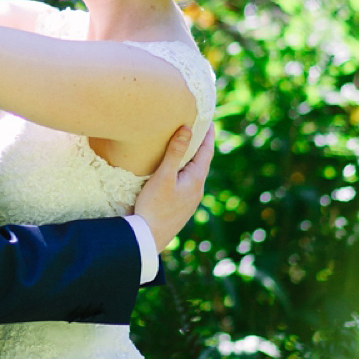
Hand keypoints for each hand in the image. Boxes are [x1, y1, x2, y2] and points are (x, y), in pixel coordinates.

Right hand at [133, 123, 214, 252]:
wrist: (148, 238)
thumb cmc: (154, 206)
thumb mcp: (163, 176)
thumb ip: (175, 152)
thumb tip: (187, 129)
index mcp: (196, 180)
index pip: (207, 152)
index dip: (208, 135)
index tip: (209, 121)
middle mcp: (198, 190)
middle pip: (203, 162)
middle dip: (201, 145)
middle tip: (198, 129)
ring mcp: (191, 200)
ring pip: (195, 174)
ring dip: (193, 159)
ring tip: (186, 146)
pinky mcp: (182, 207)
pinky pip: (188, 183)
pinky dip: (186, 171)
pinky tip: (176, 172)